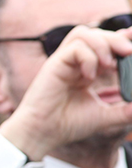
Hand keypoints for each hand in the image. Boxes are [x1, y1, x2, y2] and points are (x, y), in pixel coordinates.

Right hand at [0, 25, 131, 160]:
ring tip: (109, 64)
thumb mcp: (104, 116)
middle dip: (117, 39)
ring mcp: (63, 62)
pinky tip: (89, 76)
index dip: (122, 39)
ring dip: (102, 43)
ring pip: (83, 33)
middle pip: (97, 33)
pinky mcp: (54, 64)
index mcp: (86, 70)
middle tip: (129, 53)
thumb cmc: (67, 125)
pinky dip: (88, 58)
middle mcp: (74, 63)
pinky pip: (75, 48)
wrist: (43, 133)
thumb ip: (125, 110)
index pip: (105, 44)